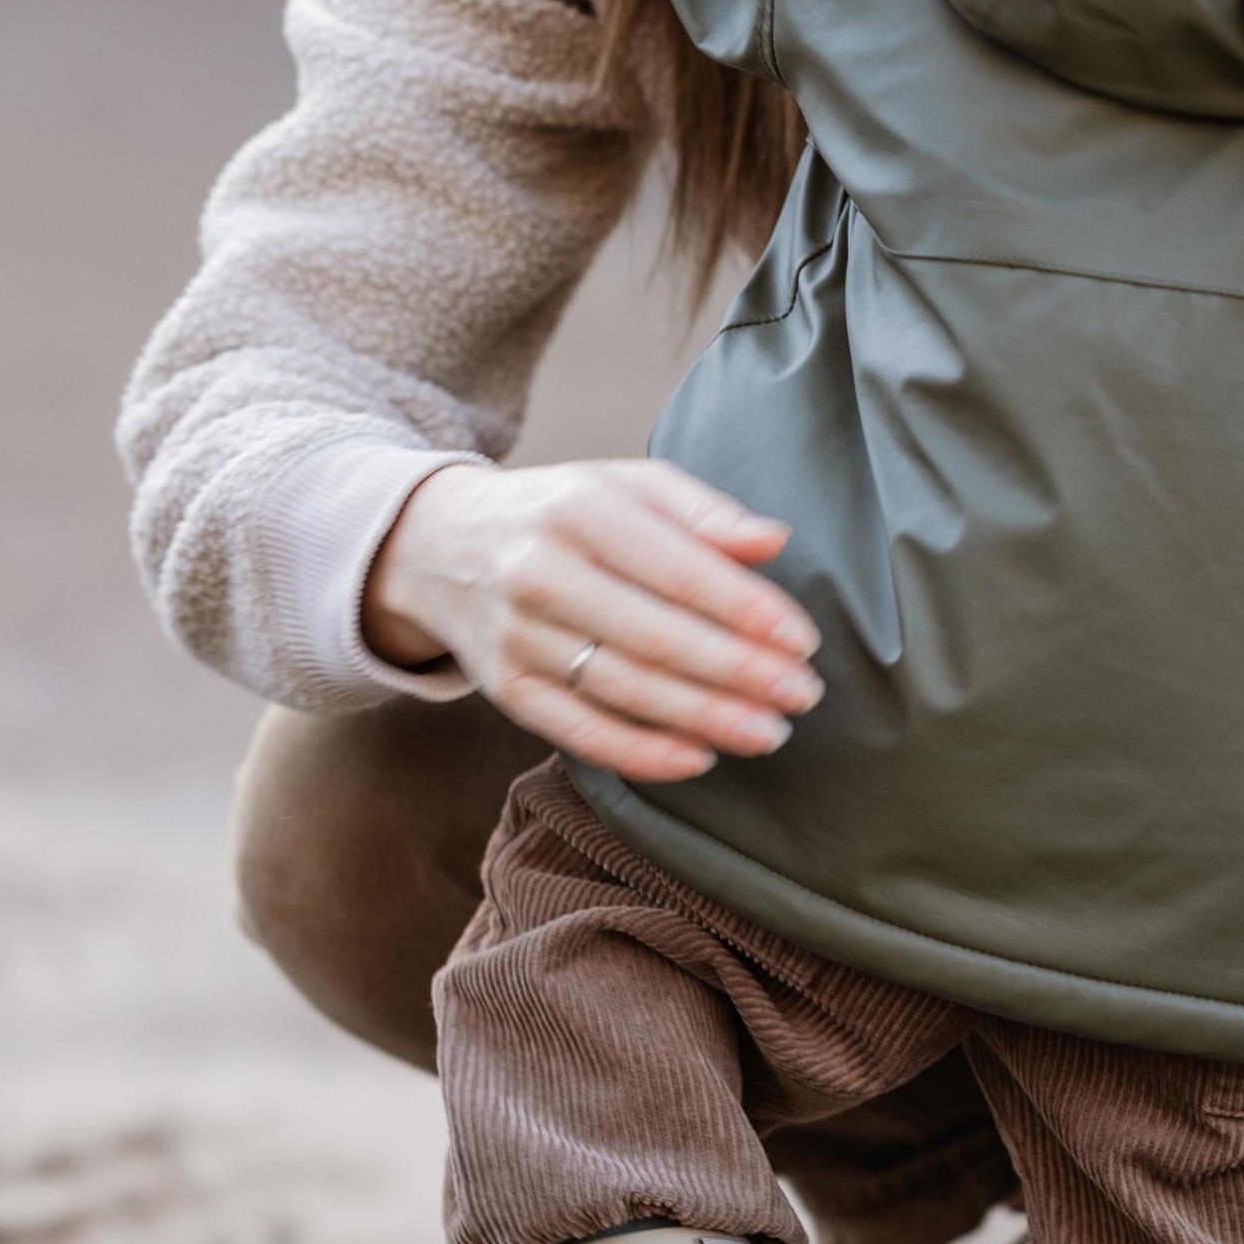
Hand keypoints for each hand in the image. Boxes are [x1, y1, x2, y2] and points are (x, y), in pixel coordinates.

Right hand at [363, 457, 822, 782]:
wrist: (440, 545)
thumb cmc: (559, 512)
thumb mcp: (624, 484)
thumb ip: (701, 511)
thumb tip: (774, 541)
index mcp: (579, 511)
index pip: (678, 570)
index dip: (746, 611)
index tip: (803, 641)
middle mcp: (539, 573)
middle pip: (655, 636)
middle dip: (739, 673)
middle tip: (802, 695)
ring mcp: (517, 637)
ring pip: (624, 689)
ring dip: (705, 718)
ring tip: (769, 731)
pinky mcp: (505, 688)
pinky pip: (580, 732)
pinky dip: (643, 753)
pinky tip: (700, 759)